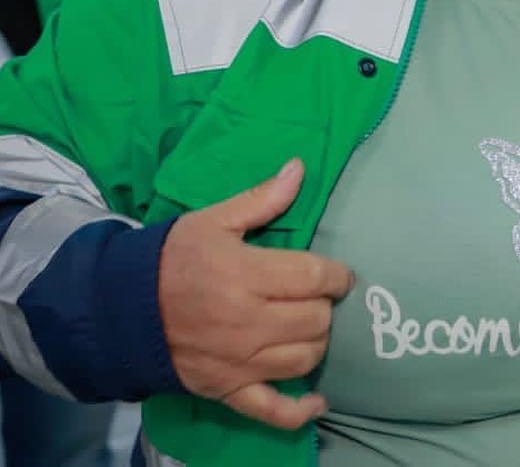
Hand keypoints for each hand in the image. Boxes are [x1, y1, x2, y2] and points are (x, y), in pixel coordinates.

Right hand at [159, 159, 354, 429]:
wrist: (119, 309)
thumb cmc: (173, 258)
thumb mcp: (215, 220)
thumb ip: (262, 199)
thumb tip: (300, 167)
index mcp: (246, 275)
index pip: (315, 278)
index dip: (338, 276)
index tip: (340, 274)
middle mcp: (247, 323)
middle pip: (316, 320)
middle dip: (325, 306)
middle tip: (316, 297)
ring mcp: (238, 361)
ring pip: (304, 358)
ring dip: (316, 342)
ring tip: (308, 327)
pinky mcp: (226, 390)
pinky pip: (271, 409)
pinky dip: (299, 411)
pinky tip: (318, 401)